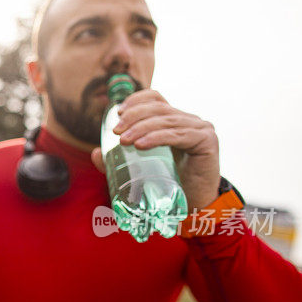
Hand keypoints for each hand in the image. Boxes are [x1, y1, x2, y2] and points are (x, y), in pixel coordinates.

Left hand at [91, 89, 219, 210]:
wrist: (196, 203)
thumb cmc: (169, 182)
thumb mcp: (141, 166)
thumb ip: (118, 160)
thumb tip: (94, 153)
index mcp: (174, 120)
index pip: (156, 98)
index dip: (137, 100)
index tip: (119, 112)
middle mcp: (189, 120)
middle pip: (158, 108)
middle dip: (134, 117)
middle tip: (116, 131)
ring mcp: (201, 128)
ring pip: (166, 121)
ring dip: (142, 128)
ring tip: (124, 141)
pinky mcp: (207, 141)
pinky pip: (179, 135)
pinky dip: (157, 138)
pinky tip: (141, 145)